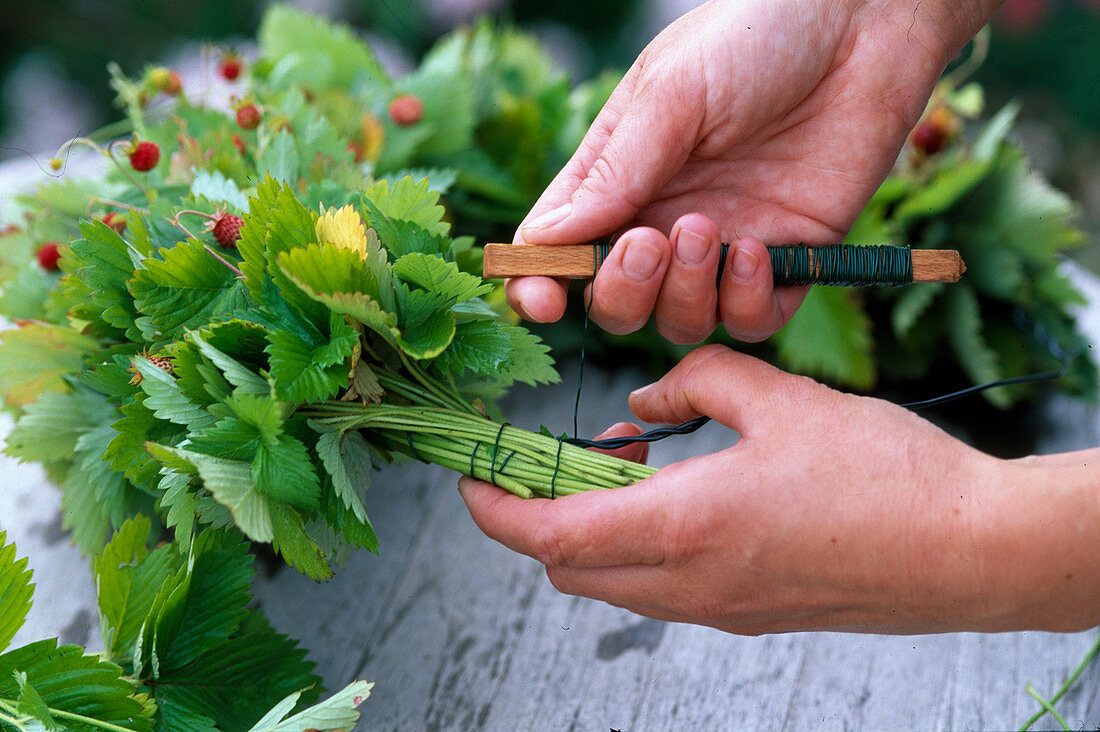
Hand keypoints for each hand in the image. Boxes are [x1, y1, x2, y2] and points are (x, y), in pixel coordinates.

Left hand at [460, 345, 1099, 633]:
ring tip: (622, 462)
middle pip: (565, 566)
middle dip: (535, 515)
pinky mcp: (745, 613)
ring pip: (610, 582)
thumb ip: (697, 383)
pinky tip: (675, 491)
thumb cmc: (883, 474)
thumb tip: (648, 394)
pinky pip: (658, 588)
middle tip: (550, 456)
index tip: (471, 474)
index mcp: (682, 526)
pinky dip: (636, 544)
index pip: (544, 533)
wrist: (969, 551)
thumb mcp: (779, 397)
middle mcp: (686, 582)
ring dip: (589, 528)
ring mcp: (715, 609)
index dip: (493, 506)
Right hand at [507, 0, 997, 342]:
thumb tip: (544, 240)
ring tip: (706, 228)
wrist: (863, 22)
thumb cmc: (756, 35)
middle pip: (618, 303)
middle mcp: (664, 220)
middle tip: (649, 242)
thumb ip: (612, 174)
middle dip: (622, 292)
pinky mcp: (788, 258)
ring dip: (683, 292)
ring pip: (680, 320)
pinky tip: (757, 249)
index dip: (540, 284)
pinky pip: (751, 320)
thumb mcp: (671, 93)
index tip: (540, 298)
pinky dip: (744, 302)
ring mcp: (725, 244)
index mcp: (618, 177)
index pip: (559, 248)